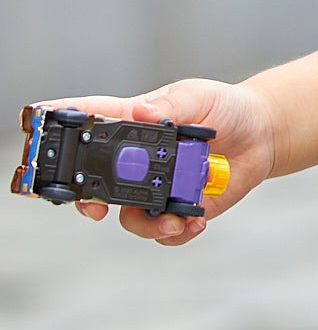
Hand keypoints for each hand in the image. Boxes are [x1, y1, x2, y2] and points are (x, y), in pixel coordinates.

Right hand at [49, 79, 277, 246]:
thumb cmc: (225, 108)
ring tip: (173, 219)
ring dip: (145, 223)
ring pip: (129, 216)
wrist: (262, 135)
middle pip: (96, 182)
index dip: (63, 126)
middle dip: (87, 198)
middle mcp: (138, 160)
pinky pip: (165, 232)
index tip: (42, 130)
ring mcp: (156, 187)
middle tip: (94, 207)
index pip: (91, 122)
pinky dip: (176, 232)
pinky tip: (195, 220)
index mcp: (134, 124)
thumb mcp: (199, 97)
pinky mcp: (180, 209)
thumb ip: (171, 106)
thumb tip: (143, 111)